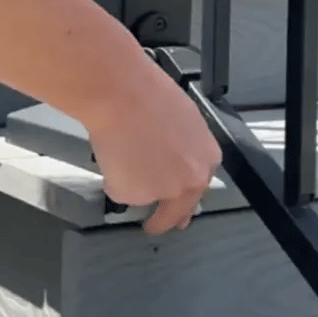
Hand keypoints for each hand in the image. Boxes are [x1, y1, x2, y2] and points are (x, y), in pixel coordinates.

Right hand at [87, 57, 221, 235]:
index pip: (198, 187)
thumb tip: (171, 153)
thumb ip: (182, 145)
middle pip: (178, 208)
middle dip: (166, 218)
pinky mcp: (134, 195)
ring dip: (132, 183)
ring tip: (119, 151)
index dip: (184, 194)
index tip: (181, 209)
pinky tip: (111, 153)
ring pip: (144, 195)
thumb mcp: (180, 117)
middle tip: (155, 224)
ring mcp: (162, 190)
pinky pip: (118, 190)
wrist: (122, 93)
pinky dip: (111, 177)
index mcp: (207, 157)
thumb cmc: (146, 92)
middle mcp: (190, 180)